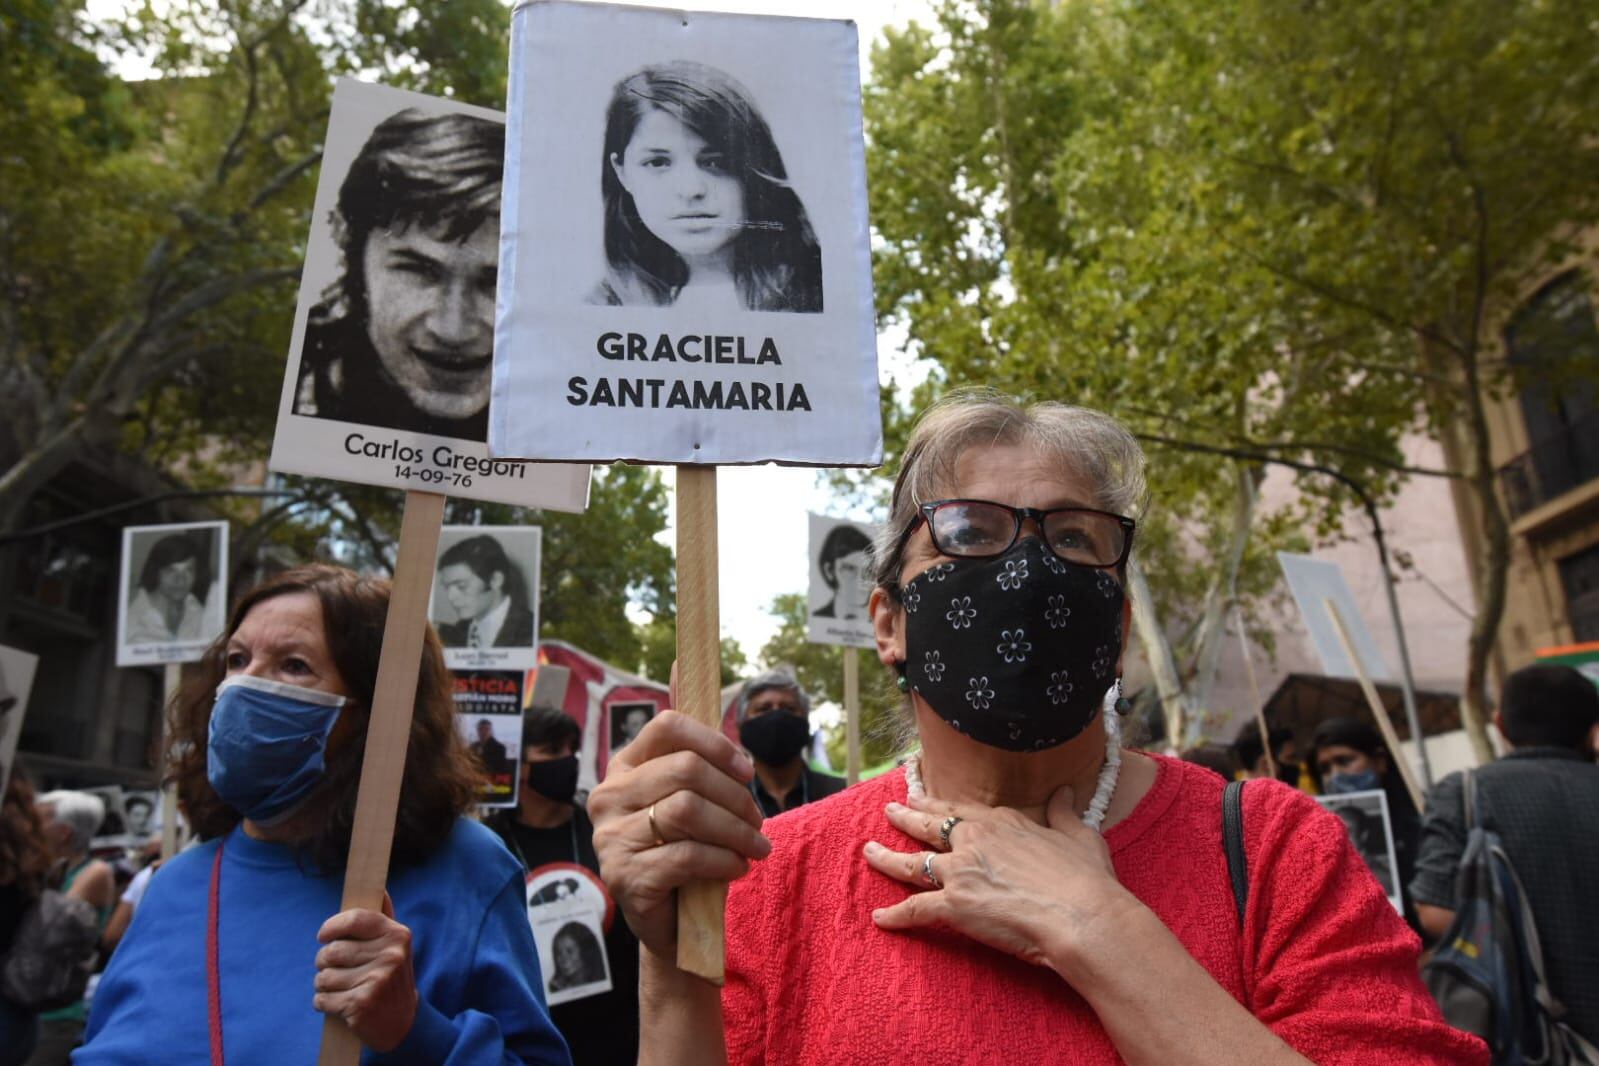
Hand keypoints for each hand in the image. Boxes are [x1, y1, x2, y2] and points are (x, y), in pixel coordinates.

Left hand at [314, 892, 417, 1051]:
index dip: (332, 926)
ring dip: (323, 984)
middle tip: (333, 969)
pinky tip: (337, 1003)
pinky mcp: (362, 1003)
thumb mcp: (394, 945)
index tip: (323, 936)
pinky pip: (322, 998)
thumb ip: (383, 917)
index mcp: (397, 934)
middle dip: (324, 962)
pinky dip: (322, 1002)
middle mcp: (391, 955)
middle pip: (332, 950)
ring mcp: (378, 980)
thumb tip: (380, 887)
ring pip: (324, 976)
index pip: (354, 918)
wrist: (402, 1022)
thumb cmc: (390, 978)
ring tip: (338, 987)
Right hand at [588, 702, 770, 960]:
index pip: (667, 725)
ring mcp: (610, 837)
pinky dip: (723, 861)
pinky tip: (736, 868)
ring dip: (736, 830)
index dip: (716, 742)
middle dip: (736, 797)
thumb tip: (683, 658)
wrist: (671, 922)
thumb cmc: (685, 847)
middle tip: (758, 820)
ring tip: (756, 847)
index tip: (745, 770)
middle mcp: (609, 795)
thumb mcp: (690, 791)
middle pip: (686, 771)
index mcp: (625, 765)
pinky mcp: (623, 877)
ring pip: (688, 811)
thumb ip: (690, 736)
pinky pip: (685, 856)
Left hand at [863, 786, 1141, 973]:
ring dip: (886, 858)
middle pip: (929, 826)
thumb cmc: (1087, 879)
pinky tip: (879, 918)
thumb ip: (1065, 813)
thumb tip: (1066, 791)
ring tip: (868, 851)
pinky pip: (914, 910)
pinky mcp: (953, 906)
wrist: (1083, 916)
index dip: (939, 805)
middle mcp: (975, 840)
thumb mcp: (1080, 835)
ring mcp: (960, 872)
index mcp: (1002, 822)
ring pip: (912, 864)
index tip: (922, 798)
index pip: (961, 810)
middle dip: (905, 817)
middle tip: (889, 810)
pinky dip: (895, 916)